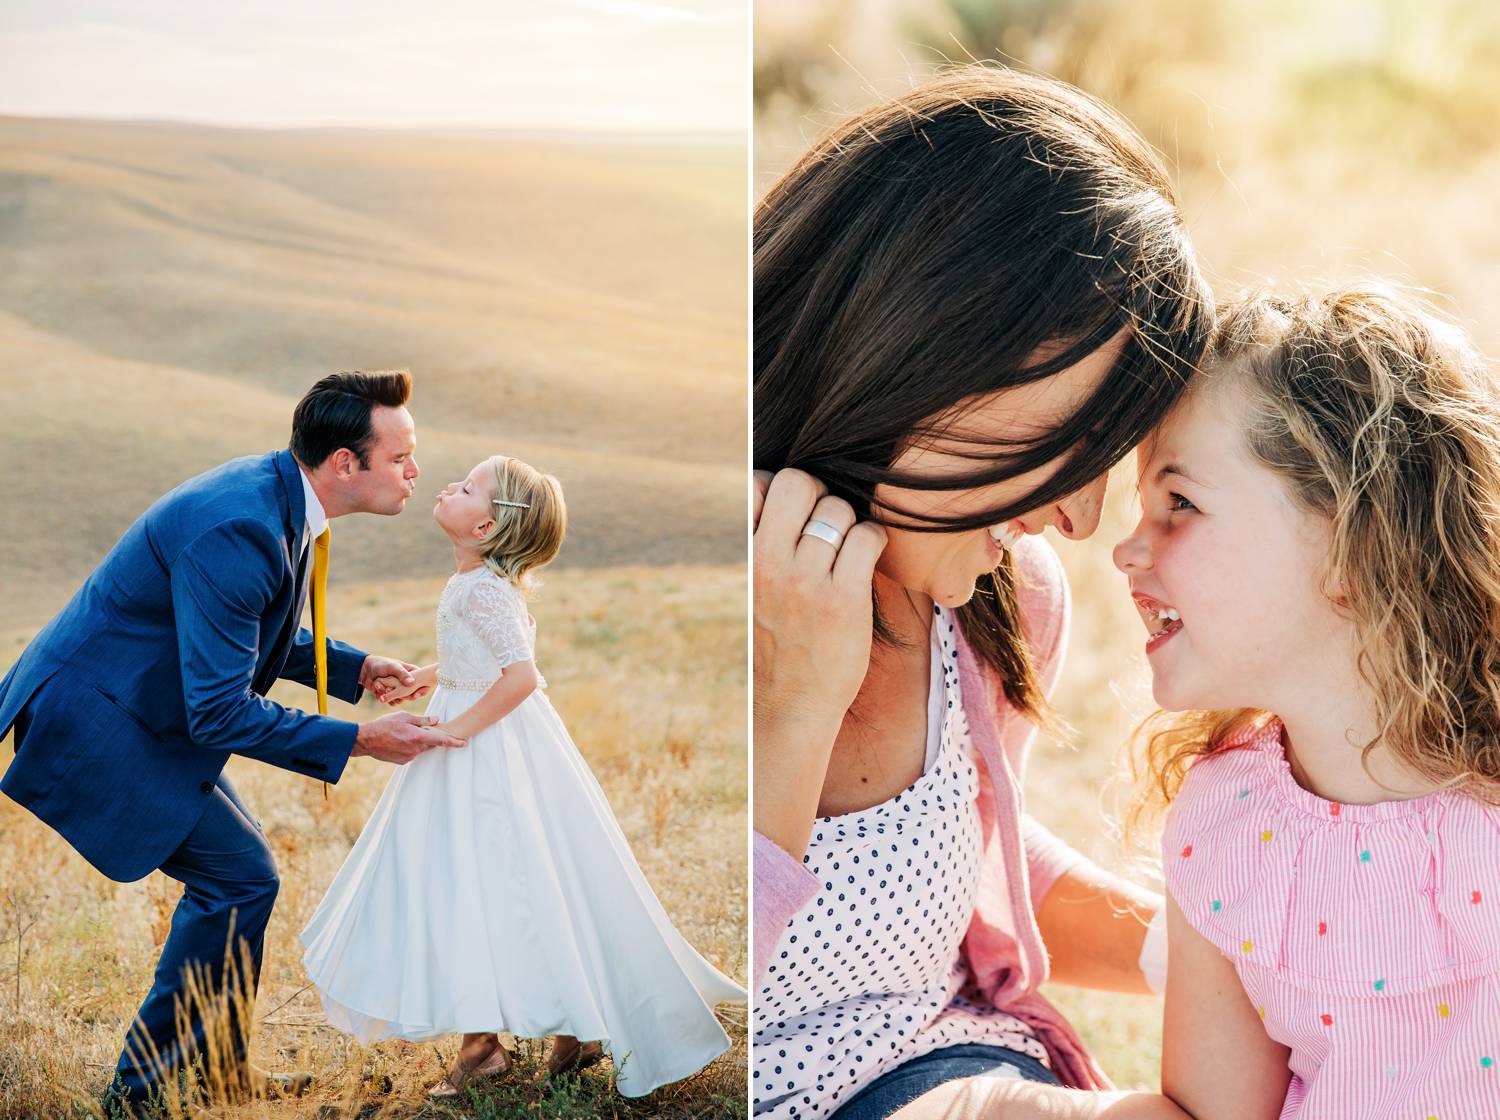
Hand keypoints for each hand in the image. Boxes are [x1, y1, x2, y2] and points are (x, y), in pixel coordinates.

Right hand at [352, 711, 466, 764]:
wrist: (366, 740)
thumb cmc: (384, 725)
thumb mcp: (404, 717)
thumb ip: (422, 720)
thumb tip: (436, 720)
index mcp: (418, 737)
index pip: (442, 741)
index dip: (455, 742)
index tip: (464, 743)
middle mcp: (416, 750)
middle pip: (431, 744)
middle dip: (432, 737)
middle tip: (425, 729)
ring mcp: (409, 757)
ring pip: (421, 748)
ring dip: (419, 741)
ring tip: (405, 733)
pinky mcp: (403, 761)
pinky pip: (412, 753)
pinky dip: (411, 746)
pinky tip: (400, 740)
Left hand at [360, 656, 423, 703]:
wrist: (365, 670)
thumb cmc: (381, 664)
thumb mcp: (392, 666)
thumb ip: (402, 674)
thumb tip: (412, 683)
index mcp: (411, 674)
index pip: (422, 683)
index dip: (421, 690)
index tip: (416, 694)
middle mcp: (406, 683)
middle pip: (412, 694)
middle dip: (402, 695)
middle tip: (390, 689)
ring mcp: (398, 690)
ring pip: (401, 700)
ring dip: (391, 697)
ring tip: (382, 689)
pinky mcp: (390, 696)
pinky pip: (392, 702)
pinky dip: (385, 699)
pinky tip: (378, 694)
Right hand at [753, 468, 886, 858]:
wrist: (787, 708)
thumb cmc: (771, 644)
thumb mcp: (747, 590)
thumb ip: (758, 545)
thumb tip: (773, 490)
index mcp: (741, 558)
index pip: (756, 484)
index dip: (779, 489)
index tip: (794, 513)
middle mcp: (767, 563)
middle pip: (799, 482)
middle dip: (818, 493)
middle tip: (827, 522)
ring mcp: (805, 581)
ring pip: (838, 508)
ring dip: (849, 522)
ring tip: (847, 551)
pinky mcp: (843, 600)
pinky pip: (867, 536)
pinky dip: (873, 540)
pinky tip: (866, 560)